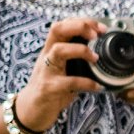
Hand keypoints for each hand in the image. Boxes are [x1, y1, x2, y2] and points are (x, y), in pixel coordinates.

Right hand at [15, 16, 107, 130]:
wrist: (30, 111)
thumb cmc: (51, 87)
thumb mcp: (61, 68)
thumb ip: (75, 57)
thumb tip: (103, 50)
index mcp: (51, 49)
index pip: (63, 25)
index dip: (83, 22)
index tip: (102, 28)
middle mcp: (47, 56)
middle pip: (57, 29)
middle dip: (80, 27)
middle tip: (97, 35)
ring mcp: (46, 71)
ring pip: (59, 50)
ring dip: (81, 50)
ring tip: (96, 58)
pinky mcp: (48, 88)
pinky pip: (68, 82)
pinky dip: (85, 83)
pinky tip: (97, 87)